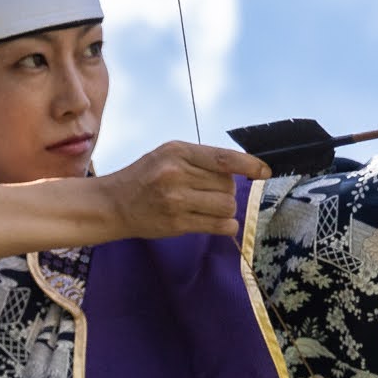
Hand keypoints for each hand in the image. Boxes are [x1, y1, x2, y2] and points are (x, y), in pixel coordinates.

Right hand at [98, 140, 262, 242]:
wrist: (113, 204)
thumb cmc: (144, 177)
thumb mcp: (168, 155)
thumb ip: (200, 159)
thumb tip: (240, 170)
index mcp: (178, 152)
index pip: (223, 158)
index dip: (249, 165)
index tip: (265, 172)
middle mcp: (176, 174)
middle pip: (227, 184)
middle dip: (225, 190)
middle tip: (208, 192)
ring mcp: (176, 200)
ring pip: (226, 205)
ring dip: (226, 209)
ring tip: (209, 207)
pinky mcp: (177, 223)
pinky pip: (218, 225)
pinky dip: (226, 225)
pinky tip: (217, 222)